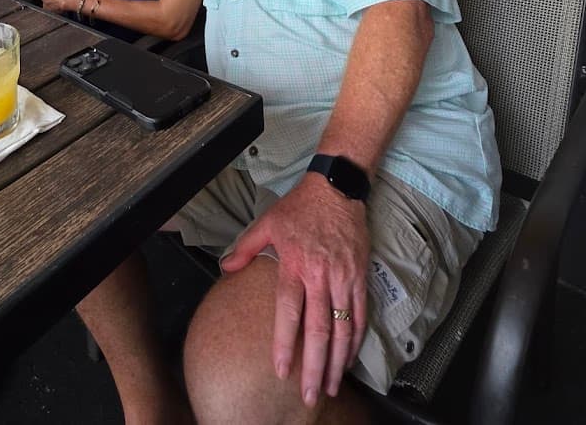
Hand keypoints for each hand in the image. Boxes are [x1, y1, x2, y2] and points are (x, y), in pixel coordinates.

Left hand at [220, 173, 369, 405]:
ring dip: (338, 362)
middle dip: (315, 367)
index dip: (285, 343)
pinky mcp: (360, 277)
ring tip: (331, 387)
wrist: (336, 190)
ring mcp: (343, 278)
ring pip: (342, 328)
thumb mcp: (266, 223)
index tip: (281, 370)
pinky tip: (349, 359)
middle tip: (310, 395)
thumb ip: (246, 248)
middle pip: (318, 329)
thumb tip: (225, 268)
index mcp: (294, 265)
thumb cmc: (298, 208)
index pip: (289, 311)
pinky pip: (359, 315)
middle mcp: (320, 276)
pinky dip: (355, 340)